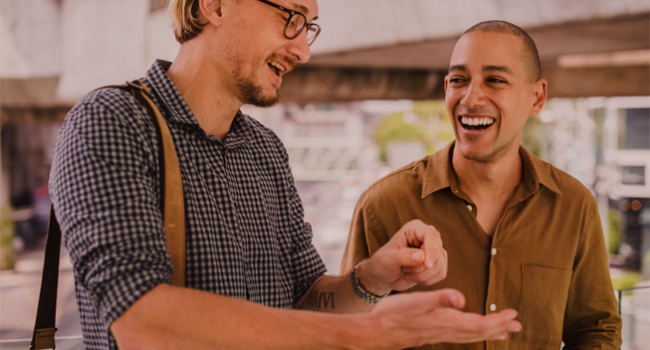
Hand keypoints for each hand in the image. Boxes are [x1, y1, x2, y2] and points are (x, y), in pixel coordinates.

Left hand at [358, 220, 447, 293]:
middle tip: (404, 270)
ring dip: (422, 275)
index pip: (431, 235)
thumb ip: (404, 256)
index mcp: (415, 228)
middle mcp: (428, 237)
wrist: (384, 275)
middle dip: (421, 267)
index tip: (427, 265)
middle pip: (438, 252)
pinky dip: (427, 280)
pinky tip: (414, 278)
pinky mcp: (438, 264)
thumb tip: (421, 257)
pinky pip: (441, 274)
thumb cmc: (383, 262)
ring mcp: (435, 250)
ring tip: (407, 273)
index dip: (431, 250)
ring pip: (440, 265)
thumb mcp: (389, 259)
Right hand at [366, 289, 520, 347]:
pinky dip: (472, 333)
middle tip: (518, 324)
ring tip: (504, 331)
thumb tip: (462, 298)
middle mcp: (445, 331)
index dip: (497, 320)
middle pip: (478, 332)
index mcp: (445, 321)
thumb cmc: (392, 314)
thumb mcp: (415, 302)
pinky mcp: (432, 334)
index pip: (478, 324)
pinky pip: (459, 336)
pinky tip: (471, 331)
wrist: (374, 331)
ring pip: (469, 336)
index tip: (514, 315)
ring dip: (488, 332)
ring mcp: (438, 334)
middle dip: (499, 328)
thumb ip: (439, 298)